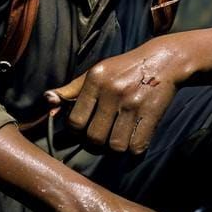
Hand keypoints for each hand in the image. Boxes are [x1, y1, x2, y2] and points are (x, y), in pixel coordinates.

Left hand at [45, 38, 192, 155]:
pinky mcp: (151, 113)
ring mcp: (133, 103)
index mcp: (95, 79)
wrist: (163, 60)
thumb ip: (71, 90)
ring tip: (117, 141)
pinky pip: (136, 146)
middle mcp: (112, 90)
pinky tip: (133, 142)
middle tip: (101, 138)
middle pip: (94, 138)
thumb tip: (48, 104)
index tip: (84, 129)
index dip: (77, 132)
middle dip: (96, 144)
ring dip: (115, 149)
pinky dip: (134, 151)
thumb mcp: (96, 72)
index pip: (75, 121)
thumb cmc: (124, 69)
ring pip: (115, 146)